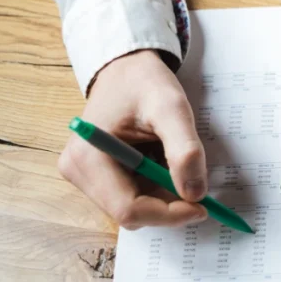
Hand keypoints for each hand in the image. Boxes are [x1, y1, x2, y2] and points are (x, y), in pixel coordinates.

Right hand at [59, 50, 208, 229]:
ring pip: (134, 207)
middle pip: (131, 213)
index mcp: (87, 157)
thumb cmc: (144, 82)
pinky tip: (160, 160)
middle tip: (196, 183)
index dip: (169, 214)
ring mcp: (84, 175)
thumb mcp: (172, 108)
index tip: (202, 205)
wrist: (127, 67)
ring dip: (163, 194)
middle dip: (168, 205)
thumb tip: (195, 194)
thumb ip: (185, 150)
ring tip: (172, 159)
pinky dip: (155, 187)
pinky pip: (132, 195)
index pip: (129, 210)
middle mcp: (77, 171)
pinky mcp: (95, 175)